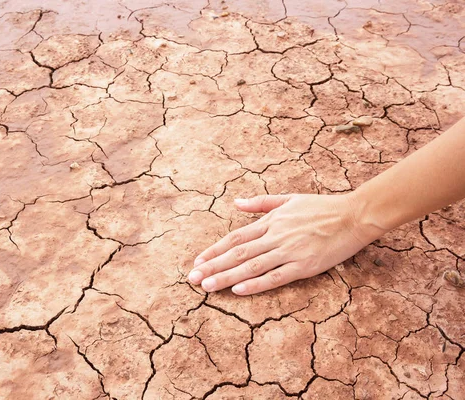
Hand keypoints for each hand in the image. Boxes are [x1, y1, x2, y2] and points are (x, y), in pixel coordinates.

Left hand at [188, 193, 384, 294]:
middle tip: (192, 279)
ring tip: (207, 287)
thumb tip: (236, 203)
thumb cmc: (322, 207)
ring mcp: (289, 251)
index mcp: (271, 222)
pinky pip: (276, 277)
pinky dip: (256, 283)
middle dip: (212, 267)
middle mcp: (275, 236)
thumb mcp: (289, 199)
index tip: (197, 261)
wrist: (354, 215)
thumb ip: (261, 203)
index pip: (235, 238)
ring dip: (226, 277)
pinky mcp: (304, 266)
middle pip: (237, 253)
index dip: (214, 250)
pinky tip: (239, 290)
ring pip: (251, 266)